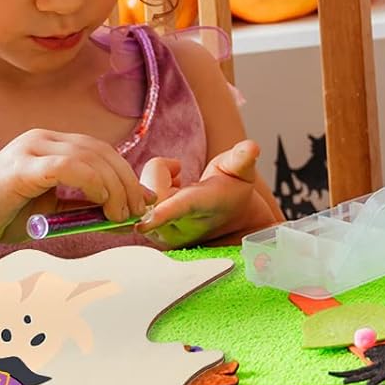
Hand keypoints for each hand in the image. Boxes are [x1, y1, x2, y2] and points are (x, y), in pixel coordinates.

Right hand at [0, 129, 147, 247]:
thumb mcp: (54, 212)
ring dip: (114, 186)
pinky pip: (68, 166)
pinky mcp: (22, 167)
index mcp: (50, 145)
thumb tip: (126, 216)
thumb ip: (85, 208)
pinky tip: (103, 202)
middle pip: (101, 151)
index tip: (142, 202)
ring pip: (90, 157)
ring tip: (122, 214)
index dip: (127, 174)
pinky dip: (92, 182)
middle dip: (126, 182)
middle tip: (137, 211)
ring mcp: (31, 148)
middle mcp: (42, 139)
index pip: (101, 151)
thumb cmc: (2, 217)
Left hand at [138, 140, 263, 247]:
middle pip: (152, 189)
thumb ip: (242, 158)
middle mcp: (180, 226)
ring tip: (176, 187)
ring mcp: (164, 234)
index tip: (143, 224)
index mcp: (203, 205)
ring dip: (155, 183)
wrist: (231, 222)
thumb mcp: (243, 172)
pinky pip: (134, 204)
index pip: (180, 209)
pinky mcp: (150, 236)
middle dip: (160, 171)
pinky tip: (166, 197)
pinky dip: (147, 193)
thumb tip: (251, 147)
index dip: (162, 214)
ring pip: (141, 195)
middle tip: (179, 171)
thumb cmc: (233, 193)